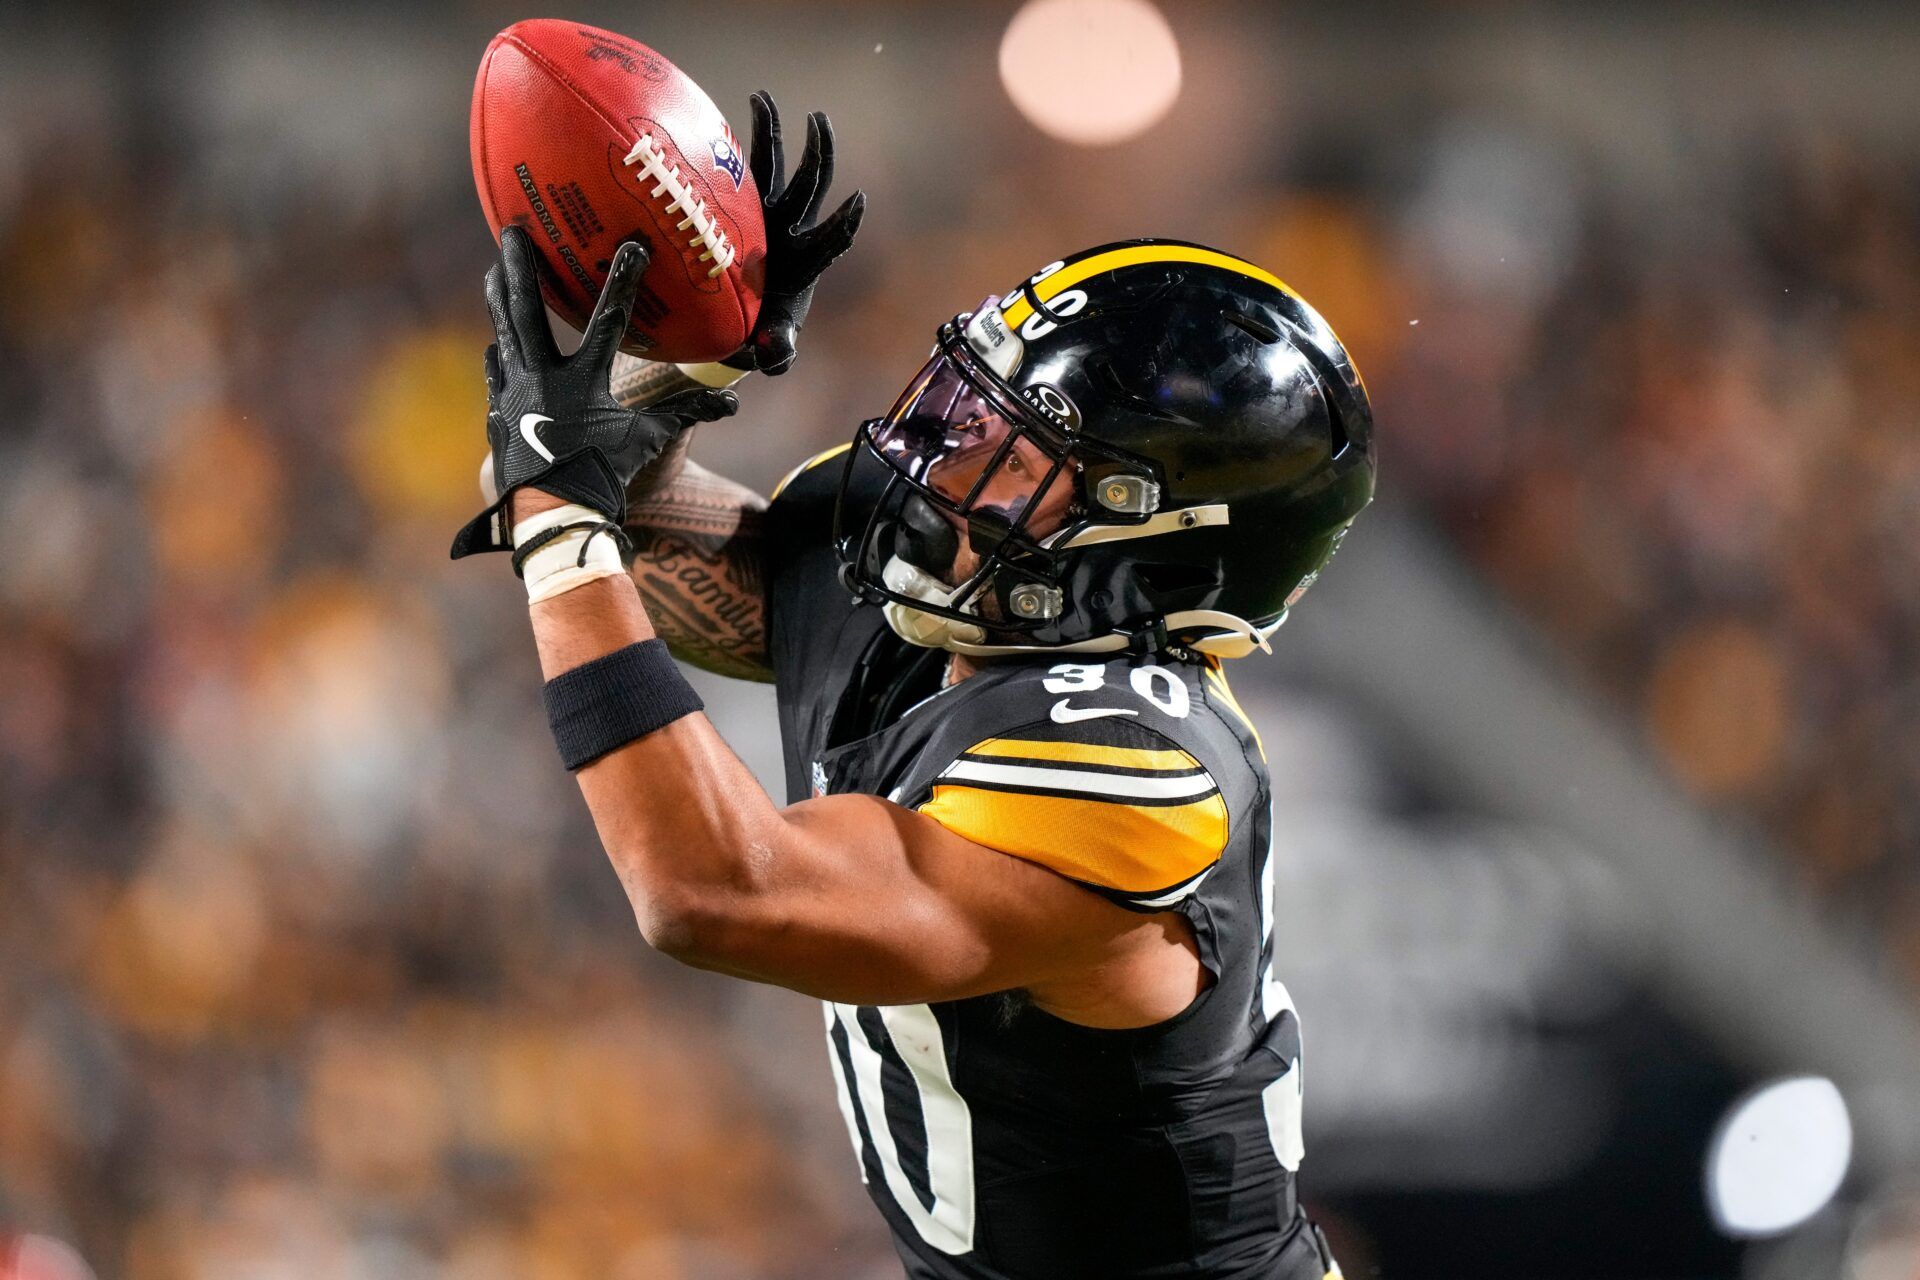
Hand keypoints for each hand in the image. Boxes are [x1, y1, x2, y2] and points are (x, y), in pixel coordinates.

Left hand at [451, 226, 737, 557]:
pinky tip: (495, 343)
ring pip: (504, 333)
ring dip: (499, 297)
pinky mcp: (500, 414)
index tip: (631, 246)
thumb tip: (730, 402)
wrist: (552, 516)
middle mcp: (542, 379)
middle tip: (512, 229)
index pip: (607, 321)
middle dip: (522, 266)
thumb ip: (684, 414)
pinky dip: (500, 354)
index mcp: (584, 381)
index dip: (623, 282)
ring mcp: (514, 394)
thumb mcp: (646, 441)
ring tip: (494, 268)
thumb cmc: (604, 476)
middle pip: (528, 311)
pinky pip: (498, 373)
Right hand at [735, 91, 866, 375]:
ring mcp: (774, 214)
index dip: (844, 224)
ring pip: (784, 168)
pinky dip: (755, 135)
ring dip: (783, 133)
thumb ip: (778, 350)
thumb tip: (777, 357)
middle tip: (820, 119)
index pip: (830, 241)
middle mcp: (794, 230)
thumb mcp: (770, 344)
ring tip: (767, 99)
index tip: (859, 201)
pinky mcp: (751, 205)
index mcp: (805, 264)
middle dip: (820, 154)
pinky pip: (755, 165)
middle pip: (814, 186)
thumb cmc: (762, 329)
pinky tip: (750, 104)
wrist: (744, 317)